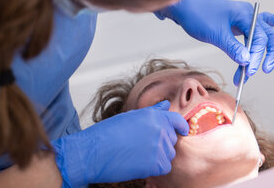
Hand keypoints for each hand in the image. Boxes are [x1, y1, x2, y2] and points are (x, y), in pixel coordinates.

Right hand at [52, 101, 187, 186]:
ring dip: (158, 157)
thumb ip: (152, 112)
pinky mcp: (155, 164)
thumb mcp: (130, 117)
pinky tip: (140, 164)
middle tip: (142, 147)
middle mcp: (159, 129)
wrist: (91, 152)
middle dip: (161, 144)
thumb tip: (166, 105)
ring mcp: (158, 146)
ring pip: (169, 154)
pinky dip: (155, 169)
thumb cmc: (106, 134)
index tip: (182, 131)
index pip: (177, 120)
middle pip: (172, 140)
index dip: (181, 127)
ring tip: (138, 155)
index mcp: (153, 115)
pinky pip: (164, 168)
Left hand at [155, 0, 273, 84]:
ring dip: (263, 53)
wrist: (184, 8)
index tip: (248, 71)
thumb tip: (248, 61)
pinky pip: (259, 30)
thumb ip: (233, 48)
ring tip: (261, 69)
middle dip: (265, 56)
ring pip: (264, 35)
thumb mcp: (215, 34)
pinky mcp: (239, 24)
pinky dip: (272, 32)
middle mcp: (249, 14)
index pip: (259, 38)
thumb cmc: (198, 17)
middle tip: (259, 72)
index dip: (256, 56)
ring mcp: (245, 18)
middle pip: (267, 36)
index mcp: (245, 14)